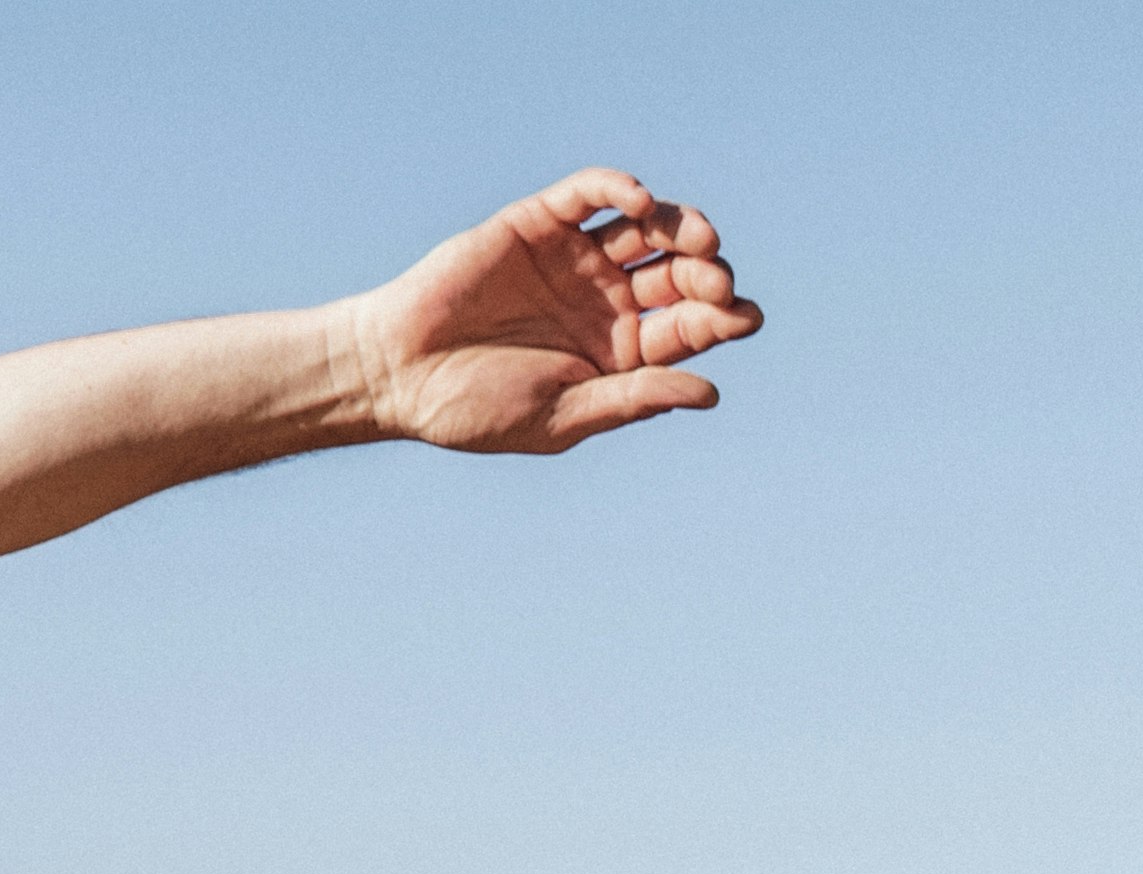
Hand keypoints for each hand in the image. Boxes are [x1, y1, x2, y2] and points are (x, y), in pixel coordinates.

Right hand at [347, 169, 760, 455]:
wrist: (398, 373)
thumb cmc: (474, 408)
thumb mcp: (562, 416)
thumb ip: (632, 399)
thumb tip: (709, 393)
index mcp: (618, 352)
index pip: (687, 327)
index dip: (722, 319)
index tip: (745, 318)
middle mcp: (605, 301)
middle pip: (677, 274)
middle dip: (707, 274)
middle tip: (718, 282)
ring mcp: (574, 259)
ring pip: (647, 227)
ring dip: (681, 227)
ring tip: (698, 241)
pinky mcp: (539, 223)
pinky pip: (589, 194)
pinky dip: (618, 188)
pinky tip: (640, 202)